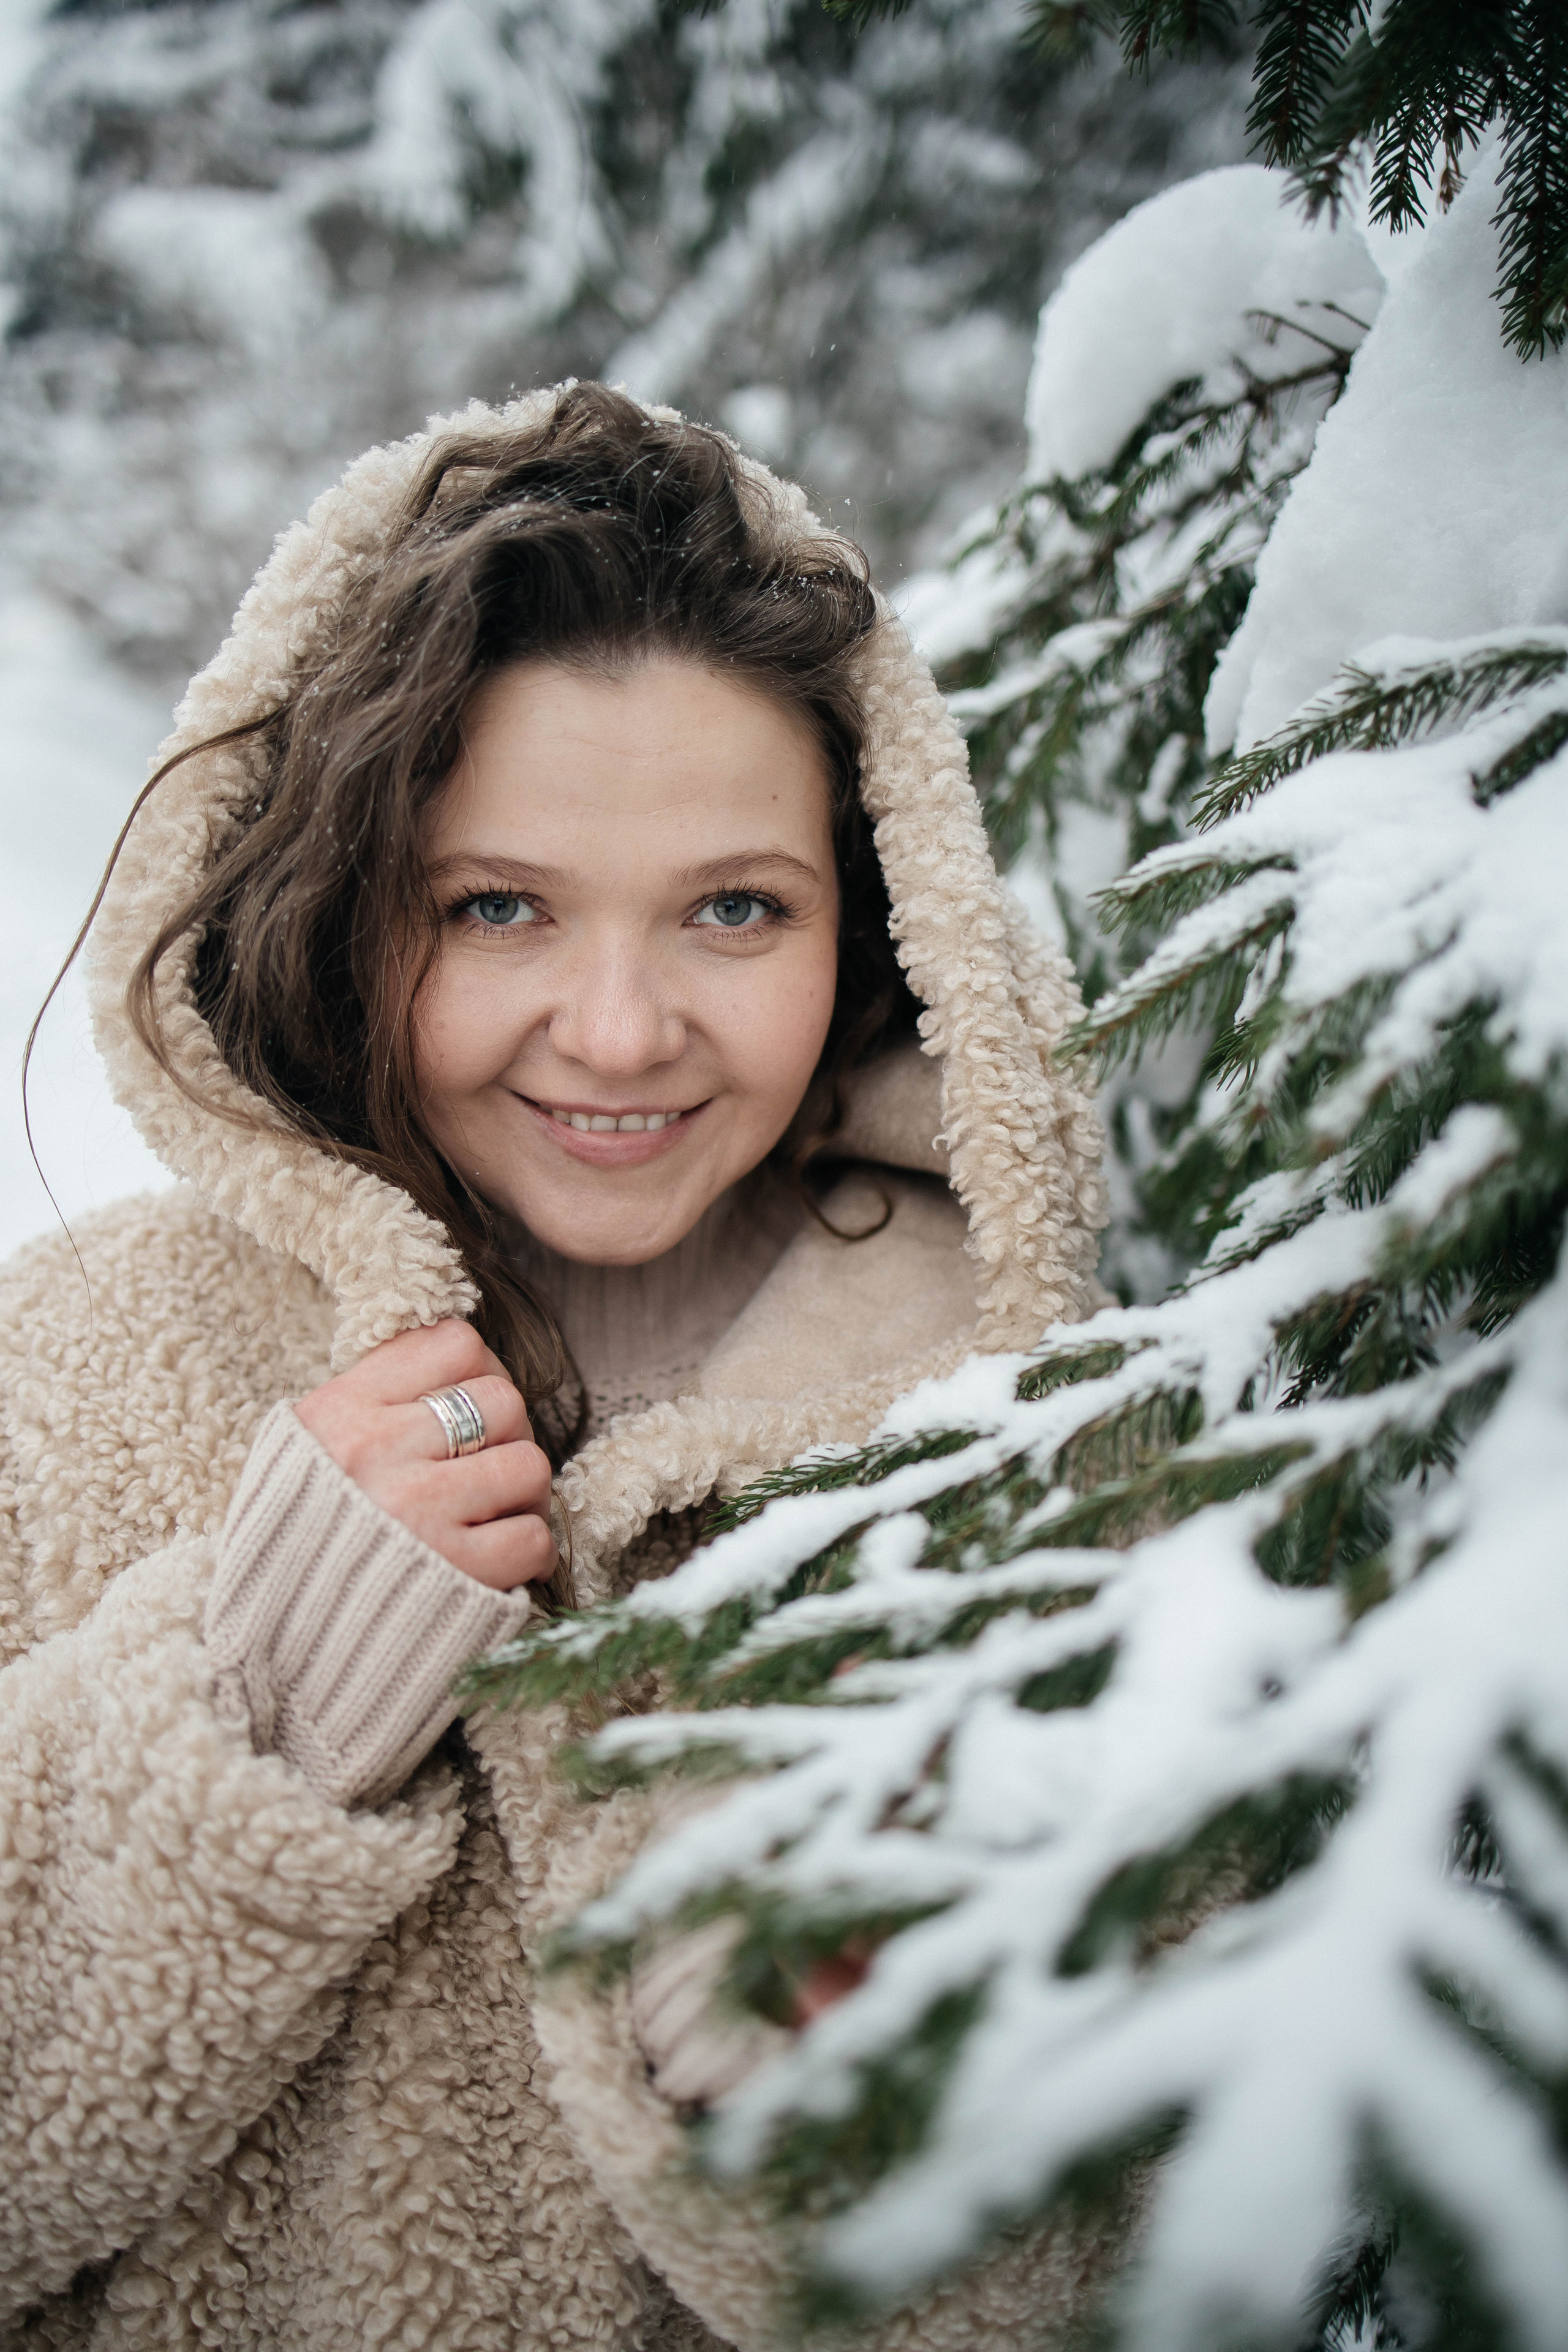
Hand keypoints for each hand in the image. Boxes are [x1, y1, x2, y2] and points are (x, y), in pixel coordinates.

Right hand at [293, 1319, 554, 1590]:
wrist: (265, 1638)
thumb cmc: (298, 1536)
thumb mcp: (306, 1444)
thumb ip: (374, 1399)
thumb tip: (462, 1366)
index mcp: (342, 1410)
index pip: (456, 1344)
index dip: (482, 1371)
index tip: (470, 1405)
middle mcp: (378, 1452)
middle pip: (504, 1402)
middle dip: (509, 1435)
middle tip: (487, 1467)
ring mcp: (417, 1512)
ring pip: (529, 1465)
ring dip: (525, 1493)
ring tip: (496, 1514)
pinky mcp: (452, 1574)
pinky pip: (533, 1537)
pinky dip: (529, 1551)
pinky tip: (500, 1561)